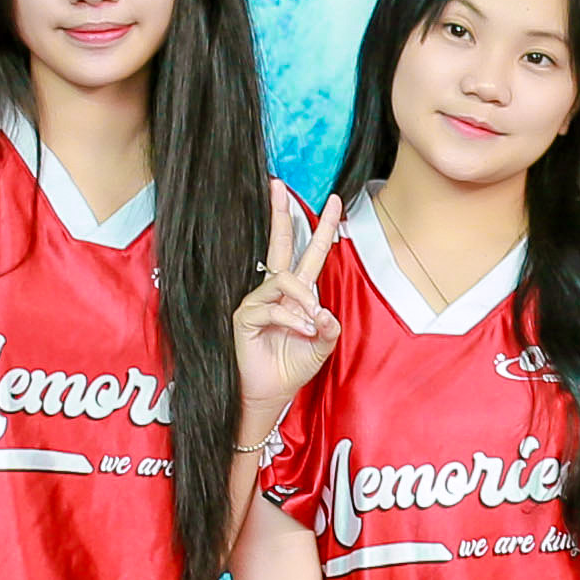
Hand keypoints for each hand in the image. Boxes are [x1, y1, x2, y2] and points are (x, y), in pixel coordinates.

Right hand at [232, 185, 347, 425]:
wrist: (269, 394)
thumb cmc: (291, 367)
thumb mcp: (321, 347)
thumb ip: (328, 329)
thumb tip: (325, 312)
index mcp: (297, 294)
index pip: (310, 253)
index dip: (322, 228)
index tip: (335, 201)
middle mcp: (276, 291)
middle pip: (279, 244)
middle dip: (280, 214)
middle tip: (279, 185)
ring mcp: (257, 300)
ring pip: (282, 280)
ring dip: (301, 299)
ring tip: (310, 325)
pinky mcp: (244, 315)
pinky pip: (270, 306)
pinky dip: (289, 319)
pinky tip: (299, 331)